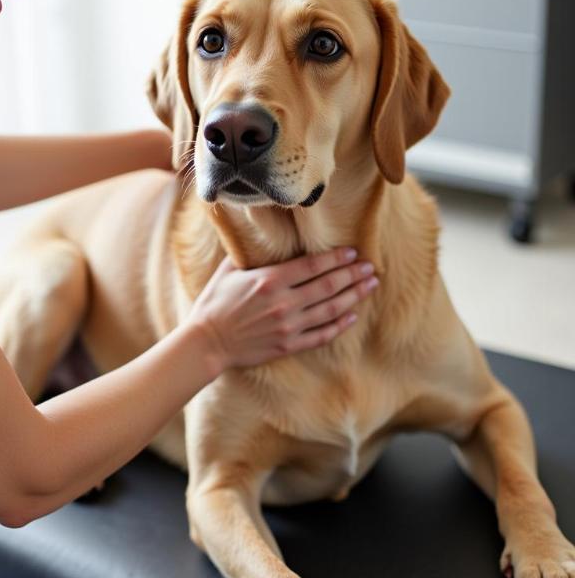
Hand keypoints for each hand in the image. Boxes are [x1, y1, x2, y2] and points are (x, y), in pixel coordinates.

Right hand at [185, 247, 377, 371]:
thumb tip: (259, 232)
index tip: (353, 251)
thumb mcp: (227, 271)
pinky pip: (321, 335)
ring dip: (354, 296)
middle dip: (353, 274)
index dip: (337, 258)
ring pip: (331, 309)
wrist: (206, 343)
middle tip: (371, 267)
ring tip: (370, 286)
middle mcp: (283, 302)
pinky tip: (353, 316)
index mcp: (269, 280)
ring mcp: (288, 326)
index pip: (313, 265)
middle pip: (328, 285)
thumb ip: (247, 253)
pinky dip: (340, 325)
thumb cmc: (213, 304)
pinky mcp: (287, 345)